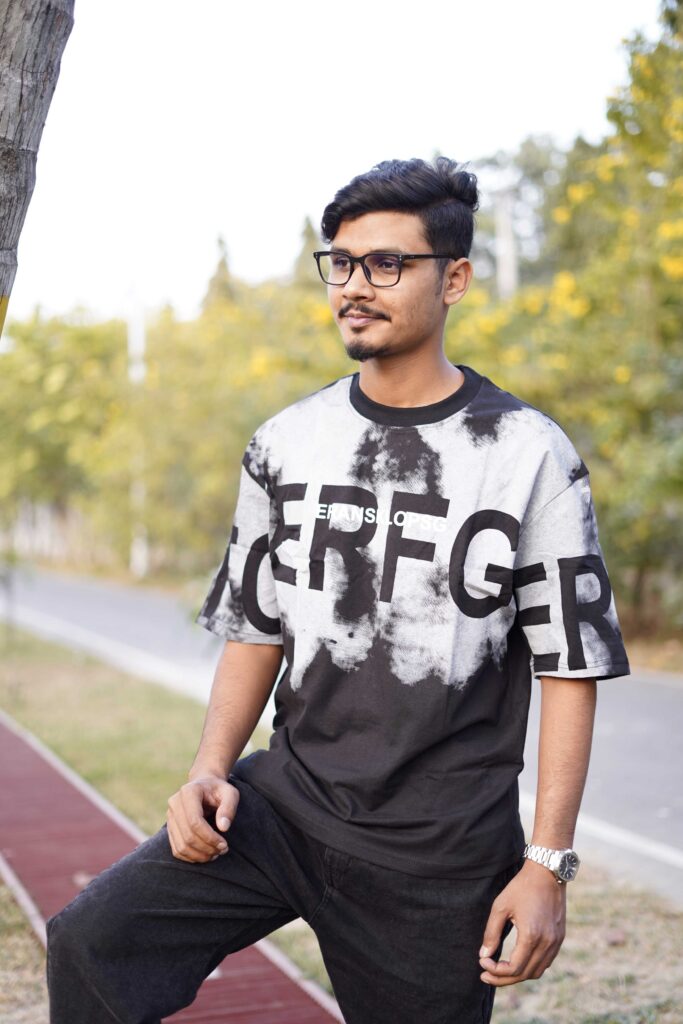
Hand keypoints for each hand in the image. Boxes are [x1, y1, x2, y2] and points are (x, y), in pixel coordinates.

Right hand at [166, 774, 239, 862]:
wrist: (205, 786)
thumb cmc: (219, 790)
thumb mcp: (230, 793)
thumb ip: (228, 807)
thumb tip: (223, 827)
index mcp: (188, 792)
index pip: (195, 822)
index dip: (209, 837)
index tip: (224, 844)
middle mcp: (175, 803)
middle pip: (187, 836)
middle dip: (206, 848)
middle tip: (222, 850)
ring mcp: (170, 816)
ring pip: (181, 846)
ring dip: (199, 856)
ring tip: (215, 854)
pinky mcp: (170, 827)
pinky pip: (177, 850)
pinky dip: (191, 857)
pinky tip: (205, 854)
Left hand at [478, 859, 565, 985]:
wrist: (547, 872)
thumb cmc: (521, 887)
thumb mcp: (500, 906)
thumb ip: (491, 933)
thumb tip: (484, 954)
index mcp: (531, 936)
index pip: (513, 968)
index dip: (495, 971)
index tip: (482, 961)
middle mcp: (547, 943)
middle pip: (525, 974)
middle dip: (503, 978)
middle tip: (485, 975)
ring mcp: (556, 942)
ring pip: (537, 972)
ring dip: (518, 975)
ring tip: (499, 971)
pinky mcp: (559, 938)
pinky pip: (545, 962)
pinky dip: (530, 967)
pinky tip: (517, 961)